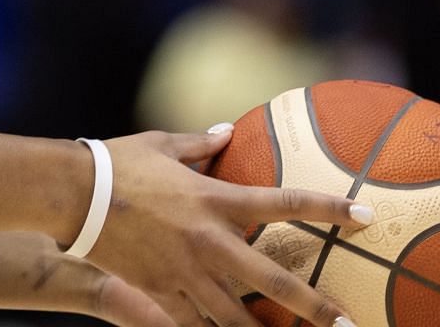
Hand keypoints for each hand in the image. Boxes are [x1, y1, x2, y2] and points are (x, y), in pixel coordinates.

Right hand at [80, 125, 365, 326]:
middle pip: (273, 280)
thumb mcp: (163, 144)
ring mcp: (185, 271)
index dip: (330, 208)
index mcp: (216, 198)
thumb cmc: (118, 162)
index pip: (286, 202)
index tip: (365, 217)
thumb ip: (200, 143)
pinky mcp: (160, 292)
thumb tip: (224, 131)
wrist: (74, 194)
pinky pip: (193, 323)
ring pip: (236, 317)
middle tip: (344, 322)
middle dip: (313, 305)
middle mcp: (209, 240)